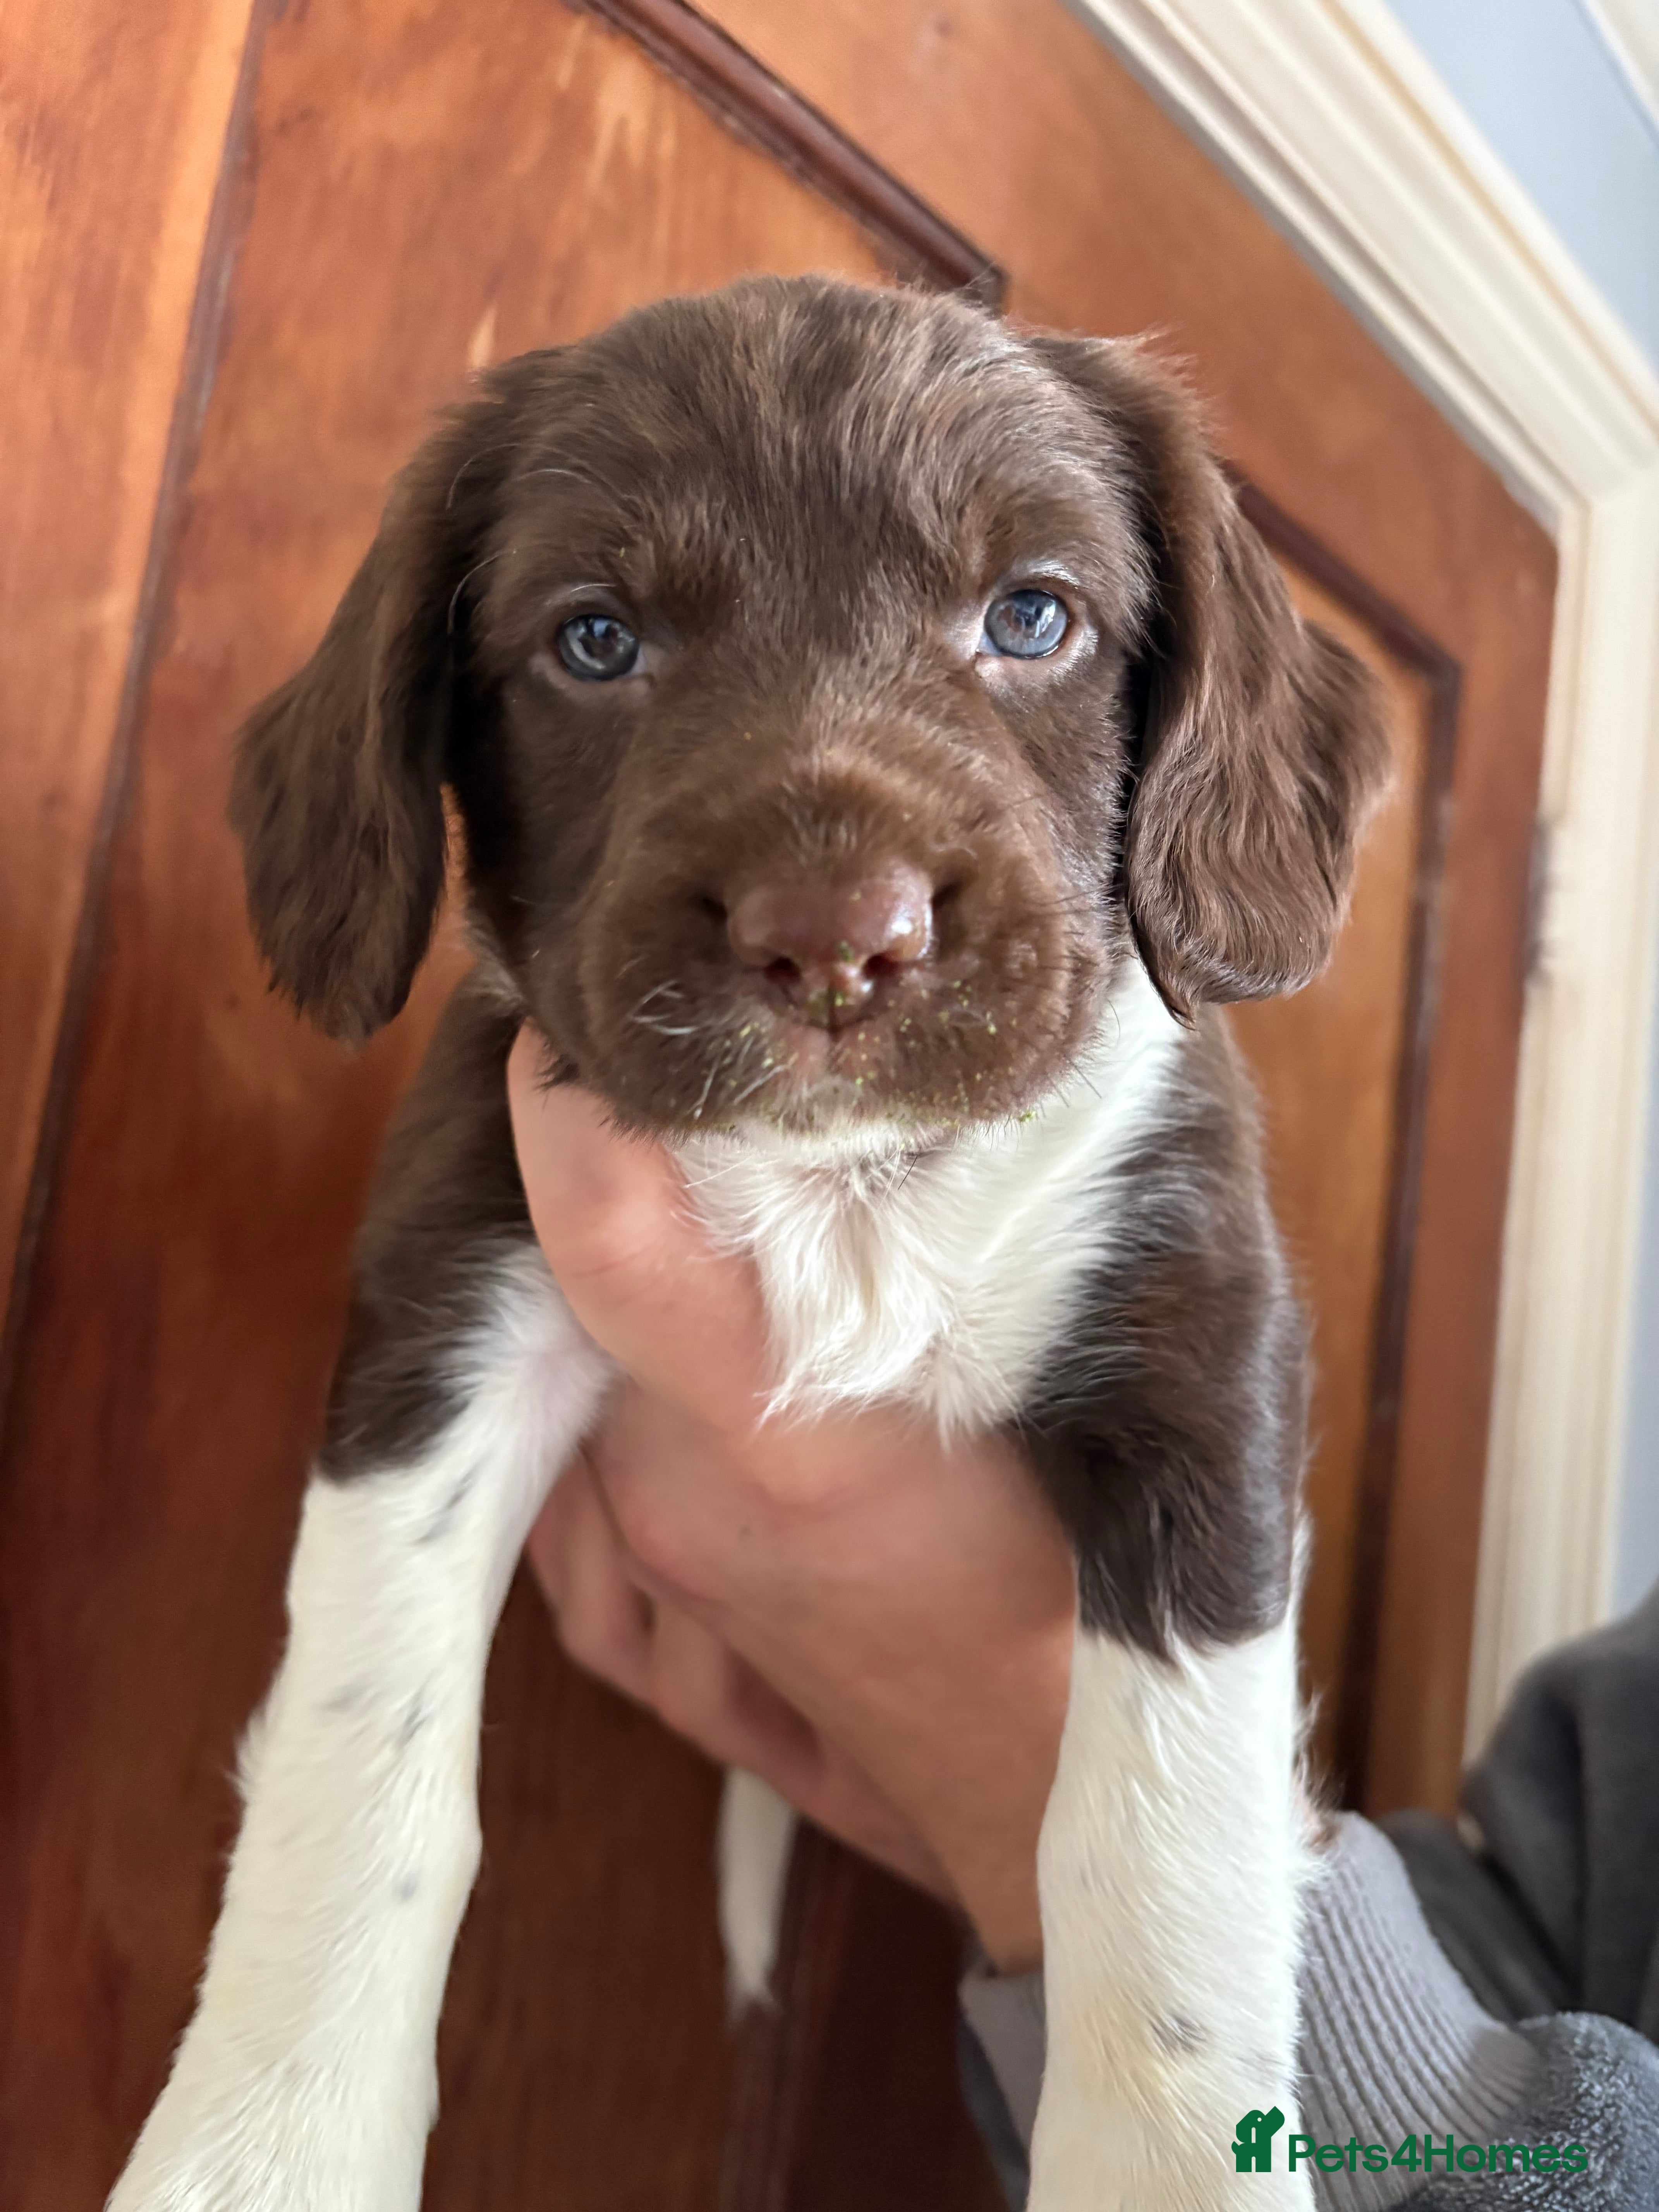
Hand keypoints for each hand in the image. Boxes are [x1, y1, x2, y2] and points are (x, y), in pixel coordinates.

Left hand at [508, 1033, 1074, 1970]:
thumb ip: (997, 1237)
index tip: (587, 1020)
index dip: (569, 1100)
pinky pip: (579, 1472)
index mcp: (780, 1436)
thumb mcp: (1080, 1394)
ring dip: (634, 1294)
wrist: (1042, 1793)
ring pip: (582, 1365)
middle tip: (697, 1102)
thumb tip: (932, 1092)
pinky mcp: (635, 1619)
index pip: (600, 1226)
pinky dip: (626, 1411)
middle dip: (628, 1177)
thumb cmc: (1082, 1590)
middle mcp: (672, 1499)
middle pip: (584, 1273)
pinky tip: (718, 1390)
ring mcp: (641, 1565)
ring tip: (734, 1245)